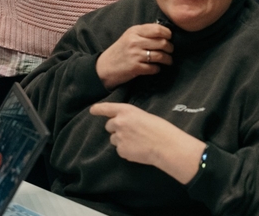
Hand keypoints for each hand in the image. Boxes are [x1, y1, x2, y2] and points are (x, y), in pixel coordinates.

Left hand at [90, 102, 204, 183]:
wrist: (166, 146)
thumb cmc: (160, 129)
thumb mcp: (143, 116)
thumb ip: (129, 118)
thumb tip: (123, 124)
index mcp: (126, 111)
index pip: (106, 108)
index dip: (98, 109)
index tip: (92, 110)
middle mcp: (119, 122)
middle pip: (109, 125)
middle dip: (116, 129)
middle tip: (130, 133)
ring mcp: (119, 137)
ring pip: (113, 139)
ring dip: (121, 140)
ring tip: (136, 142)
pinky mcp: (121, 150)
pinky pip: (119, 150)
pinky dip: (126, 150)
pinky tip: (138, 150)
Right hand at [95, 23, 172, 89]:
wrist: (105, 66)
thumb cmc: (121, 50)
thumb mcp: (129, 36)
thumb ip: (144, 33)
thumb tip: (165, 33)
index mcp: (134, 31)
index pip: (157, 29)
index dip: (168, 34)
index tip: (169, 38)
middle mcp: (134, 41)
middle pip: (162, 42)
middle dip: (170, 48)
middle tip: (169, 51)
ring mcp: (135, 55)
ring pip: (161, 56)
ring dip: (167, 59)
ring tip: (167, 60)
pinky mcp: (135, 67)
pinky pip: (154, 68)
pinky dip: (157, 69)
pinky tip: (155, 68)